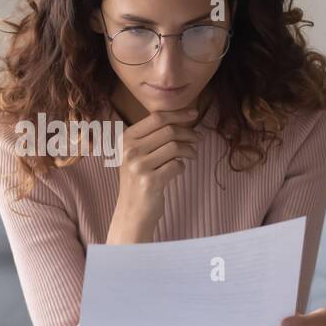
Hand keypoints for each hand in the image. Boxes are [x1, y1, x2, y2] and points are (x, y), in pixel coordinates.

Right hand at [107, 108, 198, 243]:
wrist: (131, 211)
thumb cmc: (138, 179)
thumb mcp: (136, 154)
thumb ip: (152, 136)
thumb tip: (182, 118)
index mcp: (125, 139)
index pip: (156, 118)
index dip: (178, 114)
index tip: (194, 113)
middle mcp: (129, 151)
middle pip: (168, 131)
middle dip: (189, 133)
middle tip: (199, 138)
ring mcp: (138, 166)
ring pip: (175, 147)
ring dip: (189, 150)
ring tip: (192, 155)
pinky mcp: (150, 182)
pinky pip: (176, 165)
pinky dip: (182, 166)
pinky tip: (179, 170)